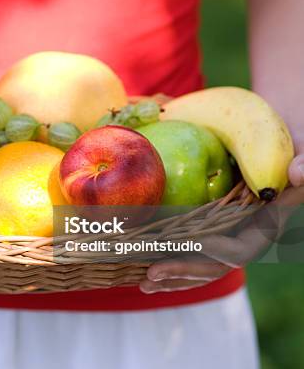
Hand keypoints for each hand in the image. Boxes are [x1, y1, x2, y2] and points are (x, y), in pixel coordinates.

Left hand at [140, 143, 303, 293]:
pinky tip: (141, 270)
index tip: (194, 245)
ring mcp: (222, 240)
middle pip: (212, 266)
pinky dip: (165, 263)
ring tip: (144, 282)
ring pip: (196, 268)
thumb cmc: (285, 146)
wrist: (267, 148)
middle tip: (152, 272)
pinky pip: (185, 256)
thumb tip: (296, 175)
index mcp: (263, 225)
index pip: (240, 250)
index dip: (217, 251)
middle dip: (183, 271)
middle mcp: (241, 239)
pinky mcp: (204, 235)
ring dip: (170, 277)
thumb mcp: (302, 148)